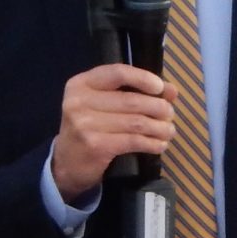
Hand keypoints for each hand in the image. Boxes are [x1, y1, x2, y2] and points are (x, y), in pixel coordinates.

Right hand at [50, 64, 172, 200]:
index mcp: (81, 84)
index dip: (143, 78)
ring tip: (169, 131)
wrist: (65, 164)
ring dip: (159, 127)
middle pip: (131, 100)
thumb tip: (170, 91)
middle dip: (158, 107)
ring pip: (136, 121)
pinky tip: (159, 145)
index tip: (161, 88)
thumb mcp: (101, 105)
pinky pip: (133, 140)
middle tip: (169, 114)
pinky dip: (152, 143)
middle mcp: (80, 101)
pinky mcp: (96, 146)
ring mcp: (85, 124)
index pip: (117, 73)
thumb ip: (131, 92)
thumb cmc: (88, 129)